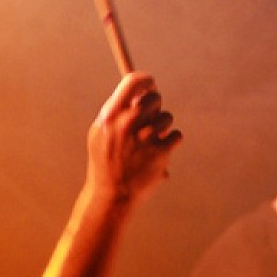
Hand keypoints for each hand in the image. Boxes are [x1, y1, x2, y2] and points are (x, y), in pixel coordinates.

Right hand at [88, 72, 180, 204]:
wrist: (112, 196)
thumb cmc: (106, 162)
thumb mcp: (100, 134)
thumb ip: (116, 112)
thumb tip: (140, 92)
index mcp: (110, 117)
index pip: (132, 83)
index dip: (145, 80)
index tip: (151, 83)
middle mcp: (127, 125)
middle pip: (154, 98)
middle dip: (156, 106)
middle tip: (151, 118)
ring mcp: (144, 139)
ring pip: (167, 118)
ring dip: (163, 128)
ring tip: (151, 142)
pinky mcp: (160, 153)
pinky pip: (176, 135)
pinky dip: (171, 142)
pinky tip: (160, 152)